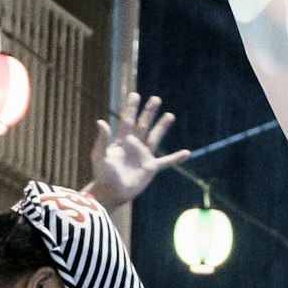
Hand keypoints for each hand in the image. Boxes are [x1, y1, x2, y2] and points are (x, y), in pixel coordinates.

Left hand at [94, 94, 178, 209]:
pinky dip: (176, 158)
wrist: (111, 192)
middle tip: (156, 98)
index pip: (127, 120)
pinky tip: (187, 153)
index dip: (131, 108)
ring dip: (162, 126)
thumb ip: (102, 139)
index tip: (135, 95)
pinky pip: (166, 162)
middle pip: (143, 124)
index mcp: (121, 140)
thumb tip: (101, 121)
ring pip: (154, 137)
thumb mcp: (100, 156)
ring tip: (170, 115)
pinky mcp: (151, 168)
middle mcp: (133, 145)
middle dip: (149, 112)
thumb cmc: (102, 175)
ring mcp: (143, 156)